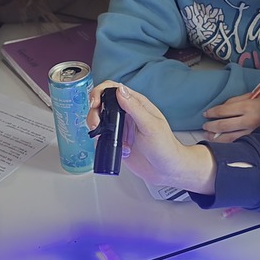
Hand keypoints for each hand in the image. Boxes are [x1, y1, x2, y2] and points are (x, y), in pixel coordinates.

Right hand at [88, 81, 216, 194]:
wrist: (165, 170)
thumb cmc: (165, 146)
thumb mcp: (151, 125)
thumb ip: (135, 108)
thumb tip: (120, 91)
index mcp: (136, 104)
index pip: (113, 89)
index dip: (100, 92)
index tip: (94, 103)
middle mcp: (126, 114)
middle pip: (102, 103)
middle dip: (94, 111)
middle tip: (95, 124)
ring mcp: (120, 128)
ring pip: (99, 119)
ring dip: (94, 125)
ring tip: (100, 135)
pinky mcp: (116, 141)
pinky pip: (101, 136)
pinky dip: (98, 139)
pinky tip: (106, 145)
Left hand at [202, 93, 259, 141]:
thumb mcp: (252, 96)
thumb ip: (234, 101)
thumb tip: (219, 110)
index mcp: (248, 106)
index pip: (224, 111)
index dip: (212, 113)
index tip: (205, 114)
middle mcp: (249, 120)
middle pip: (224, 126)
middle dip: (211, 126)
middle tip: (204, 126)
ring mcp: (252, 132)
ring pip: (229, 139)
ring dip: (216, 138)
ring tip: (209, 135)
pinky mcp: (255, 140)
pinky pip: (238, 143)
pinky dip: (227, 144)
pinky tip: (221, 142)